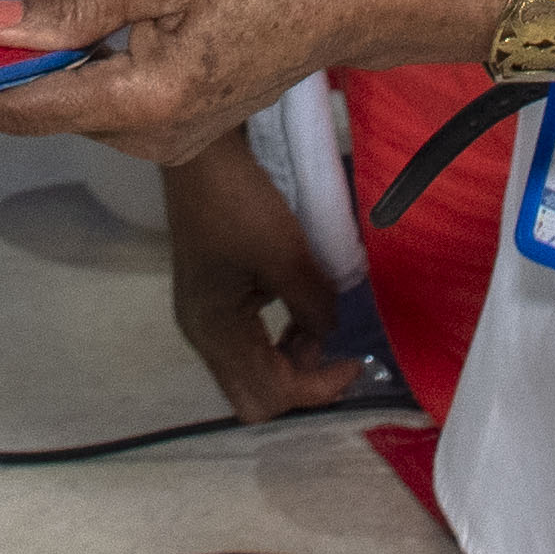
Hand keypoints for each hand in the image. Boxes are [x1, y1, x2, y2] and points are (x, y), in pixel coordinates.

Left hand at [0, 0, 481, 167]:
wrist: (345, 5)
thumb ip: (72, 4)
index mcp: (141, 103)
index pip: (23, 111)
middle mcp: (148, 141)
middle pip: (42, 114)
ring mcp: (165, 143)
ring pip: (73, 109)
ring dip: (34, 70)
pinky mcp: (178, 130)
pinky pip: (106, 104)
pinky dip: (75, 71)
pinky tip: (59, 25)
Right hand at [162, 128, 371, 422]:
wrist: (199, 155)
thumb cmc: (238, 202)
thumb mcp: (286, 253)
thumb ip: (314, 304)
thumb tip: (330, 332)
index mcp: (216, 332)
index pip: (271, 394)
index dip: (318, 387)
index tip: (355, 361)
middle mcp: (204, 337)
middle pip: (255, 399)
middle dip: (301, 385)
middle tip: (335, 356)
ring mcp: (203, 321)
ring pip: (252, 375)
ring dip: (290, 364)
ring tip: (318, 326)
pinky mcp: (210, 303)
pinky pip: (247, 347)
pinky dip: (277, 344)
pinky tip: (297, 316)